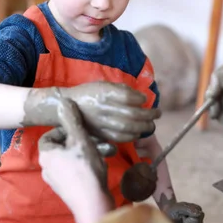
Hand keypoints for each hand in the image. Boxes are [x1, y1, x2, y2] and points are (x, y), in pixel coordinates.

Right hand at [24, 82, 159, 142]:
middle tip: (157, 114)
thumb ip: (120, 90)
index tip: (145, 100)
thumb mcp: (102, 85)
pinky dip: (132, 136)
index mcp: (103, 92)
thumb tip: (140, 98)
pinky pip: (119, 138)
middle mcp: (103, 107)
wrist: (64, 106)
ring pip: (127, 127)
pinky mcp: (100, 133)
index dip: (139, 99)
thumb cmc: (88, 93)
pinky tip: (138, 133)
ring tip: (152, 124)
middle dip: (148, 115)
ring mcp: (101, 122)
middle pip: (130, 113)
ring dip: (143, 127)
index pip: (126, 96)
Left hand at [38, 99, 113, 222]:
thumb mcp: (80, 139)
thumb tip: (62, 102)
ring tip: (105, 151)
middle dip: (80, 141)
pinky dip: (87, 166)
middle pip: (62, 147)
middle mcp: (47, 168)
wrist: (93, 204)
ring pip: (71, 160)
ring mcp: (57, 182)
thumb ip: (71, 120)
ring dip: (87, 152)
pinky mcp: (68, 191)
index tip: (81, 129)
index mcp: (46, 155)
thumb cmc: (85, 169)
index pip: (50, 135)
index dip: (65, 129)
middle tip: (96, 139)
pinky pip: (76, 172)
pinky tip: (102, 164)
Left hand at [162, 201, 204, 222]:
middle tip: (181, 219)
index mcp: (198, 209)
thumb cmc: (173, 210)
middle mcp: (200, 217)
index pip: (196, 219)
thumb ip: (188, 209)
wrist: (168, 215)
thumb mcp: (178, 208)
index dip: (187, 219)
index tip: (182, 214)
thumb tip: (198, 213)